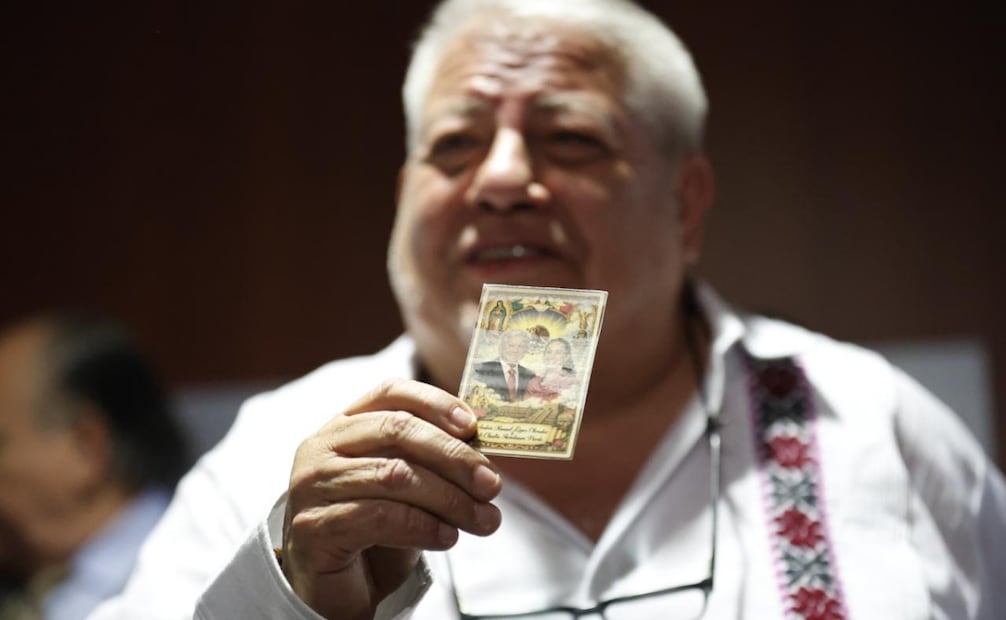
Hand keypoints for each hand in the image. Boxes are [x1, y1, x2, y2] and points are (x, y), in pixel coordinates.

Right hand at [281, 379, 501, 619]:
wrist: (337, 588)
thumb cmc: (375, 530)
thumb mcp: (408, 486)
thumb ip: (432, 462)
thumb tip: (484, 457)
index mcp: (345, 425)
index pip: (391, 392)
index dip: (436, 403)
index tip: (473, 425)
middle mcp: (322, 447)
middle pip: (397, 430)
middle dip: (453, 457)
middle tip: (491, 484)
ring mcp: (312, 485)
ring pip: (394, 475)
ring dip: (449, 499)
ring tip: (482, 519)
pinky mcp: (314, 526)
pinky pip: (381, 517)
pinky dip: (424, 526)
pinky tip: (448, 537)